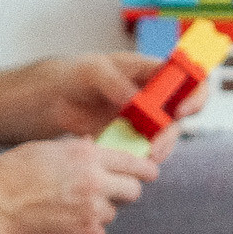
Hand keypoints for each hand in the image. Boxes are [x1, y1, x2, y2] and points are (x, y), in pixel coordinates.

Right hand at [0, 136, 156, 233]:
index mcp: (86, 156)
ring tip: (68, 210)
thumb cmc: (6, 178)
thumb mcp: (42, 150)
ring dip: (98, 212)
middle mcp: (96, 181)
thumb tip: (91, 148)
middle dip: (125, 191)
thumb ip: (73, 151)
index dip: (143, 168)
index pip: (132, 161)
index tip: (149, 172)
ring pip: (112, 213)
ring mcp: (93, 211)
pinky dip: (84, 231)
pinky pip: (97, 233)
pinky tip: (60, 225)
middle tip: (111, 194)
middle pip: (133, 190)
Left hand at [13, 53, 207, 160]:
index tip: (179, 111)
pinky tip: (129, 163)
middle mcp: (148, 93)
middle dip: (173, 131)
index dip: (193, 91)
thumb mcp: (86, 72)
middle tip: (155, 148)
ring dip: (159, 149)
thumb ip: (112, 80)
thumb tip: (136, 99)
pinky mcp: (127, 139)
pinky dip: (142, 159)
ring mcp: (139, 118)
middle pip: (181, 111)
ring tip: (142, 160)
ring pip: (165, 135)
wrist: (39, 104)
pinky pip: (145, 150)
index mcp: (144, 69)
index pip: (184, 75)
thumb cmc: (63, 77)